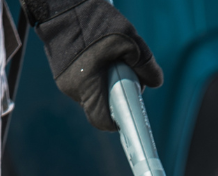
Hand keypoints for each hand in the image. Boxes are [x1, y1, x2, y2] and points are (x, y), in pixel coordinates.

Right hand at [27, 0, 163, 130]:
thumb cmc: (93, 20)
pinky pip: (85, 82)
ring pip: (93, 93)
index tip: (129, 114)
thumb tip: (155, 82)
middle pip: (100, 106)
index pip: (101, 120)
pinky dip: (97, 75)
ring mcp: (64, 80)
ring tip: (113, 59)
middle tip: (127, 76)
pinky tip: (101, 55)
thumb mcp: (129, 40)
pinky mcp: (62, 71)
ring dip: (107, 83)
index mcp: (86, 84)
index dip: (117, 122)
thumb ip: (145, 65)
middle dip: (116, 96)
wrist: (61, 5)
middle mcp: (72, 87)